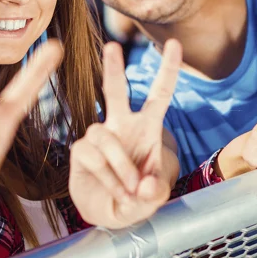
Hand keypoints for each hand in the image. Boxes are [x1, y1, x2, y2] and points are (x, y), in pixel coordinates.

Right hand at [69, 41, 181, 228]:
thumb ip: (155, 192)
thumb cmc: (137, 198)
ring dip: (120, 165)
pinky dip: (107, 176)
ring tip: (129, 189)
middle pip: (115, 91)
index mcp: (148, 128)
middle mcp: (122, 125)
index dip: (168, 69)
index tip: (175, 44)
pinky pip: (91, 155)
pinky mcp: (81, 150)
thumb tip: (144, 185)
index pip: (159, 94)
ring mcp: (100, 136)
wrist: (110, 213)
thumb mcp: (155, 199)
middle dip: (113, 68)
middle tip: (112, 46)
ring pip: (103, 134)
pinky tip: (115, 190)